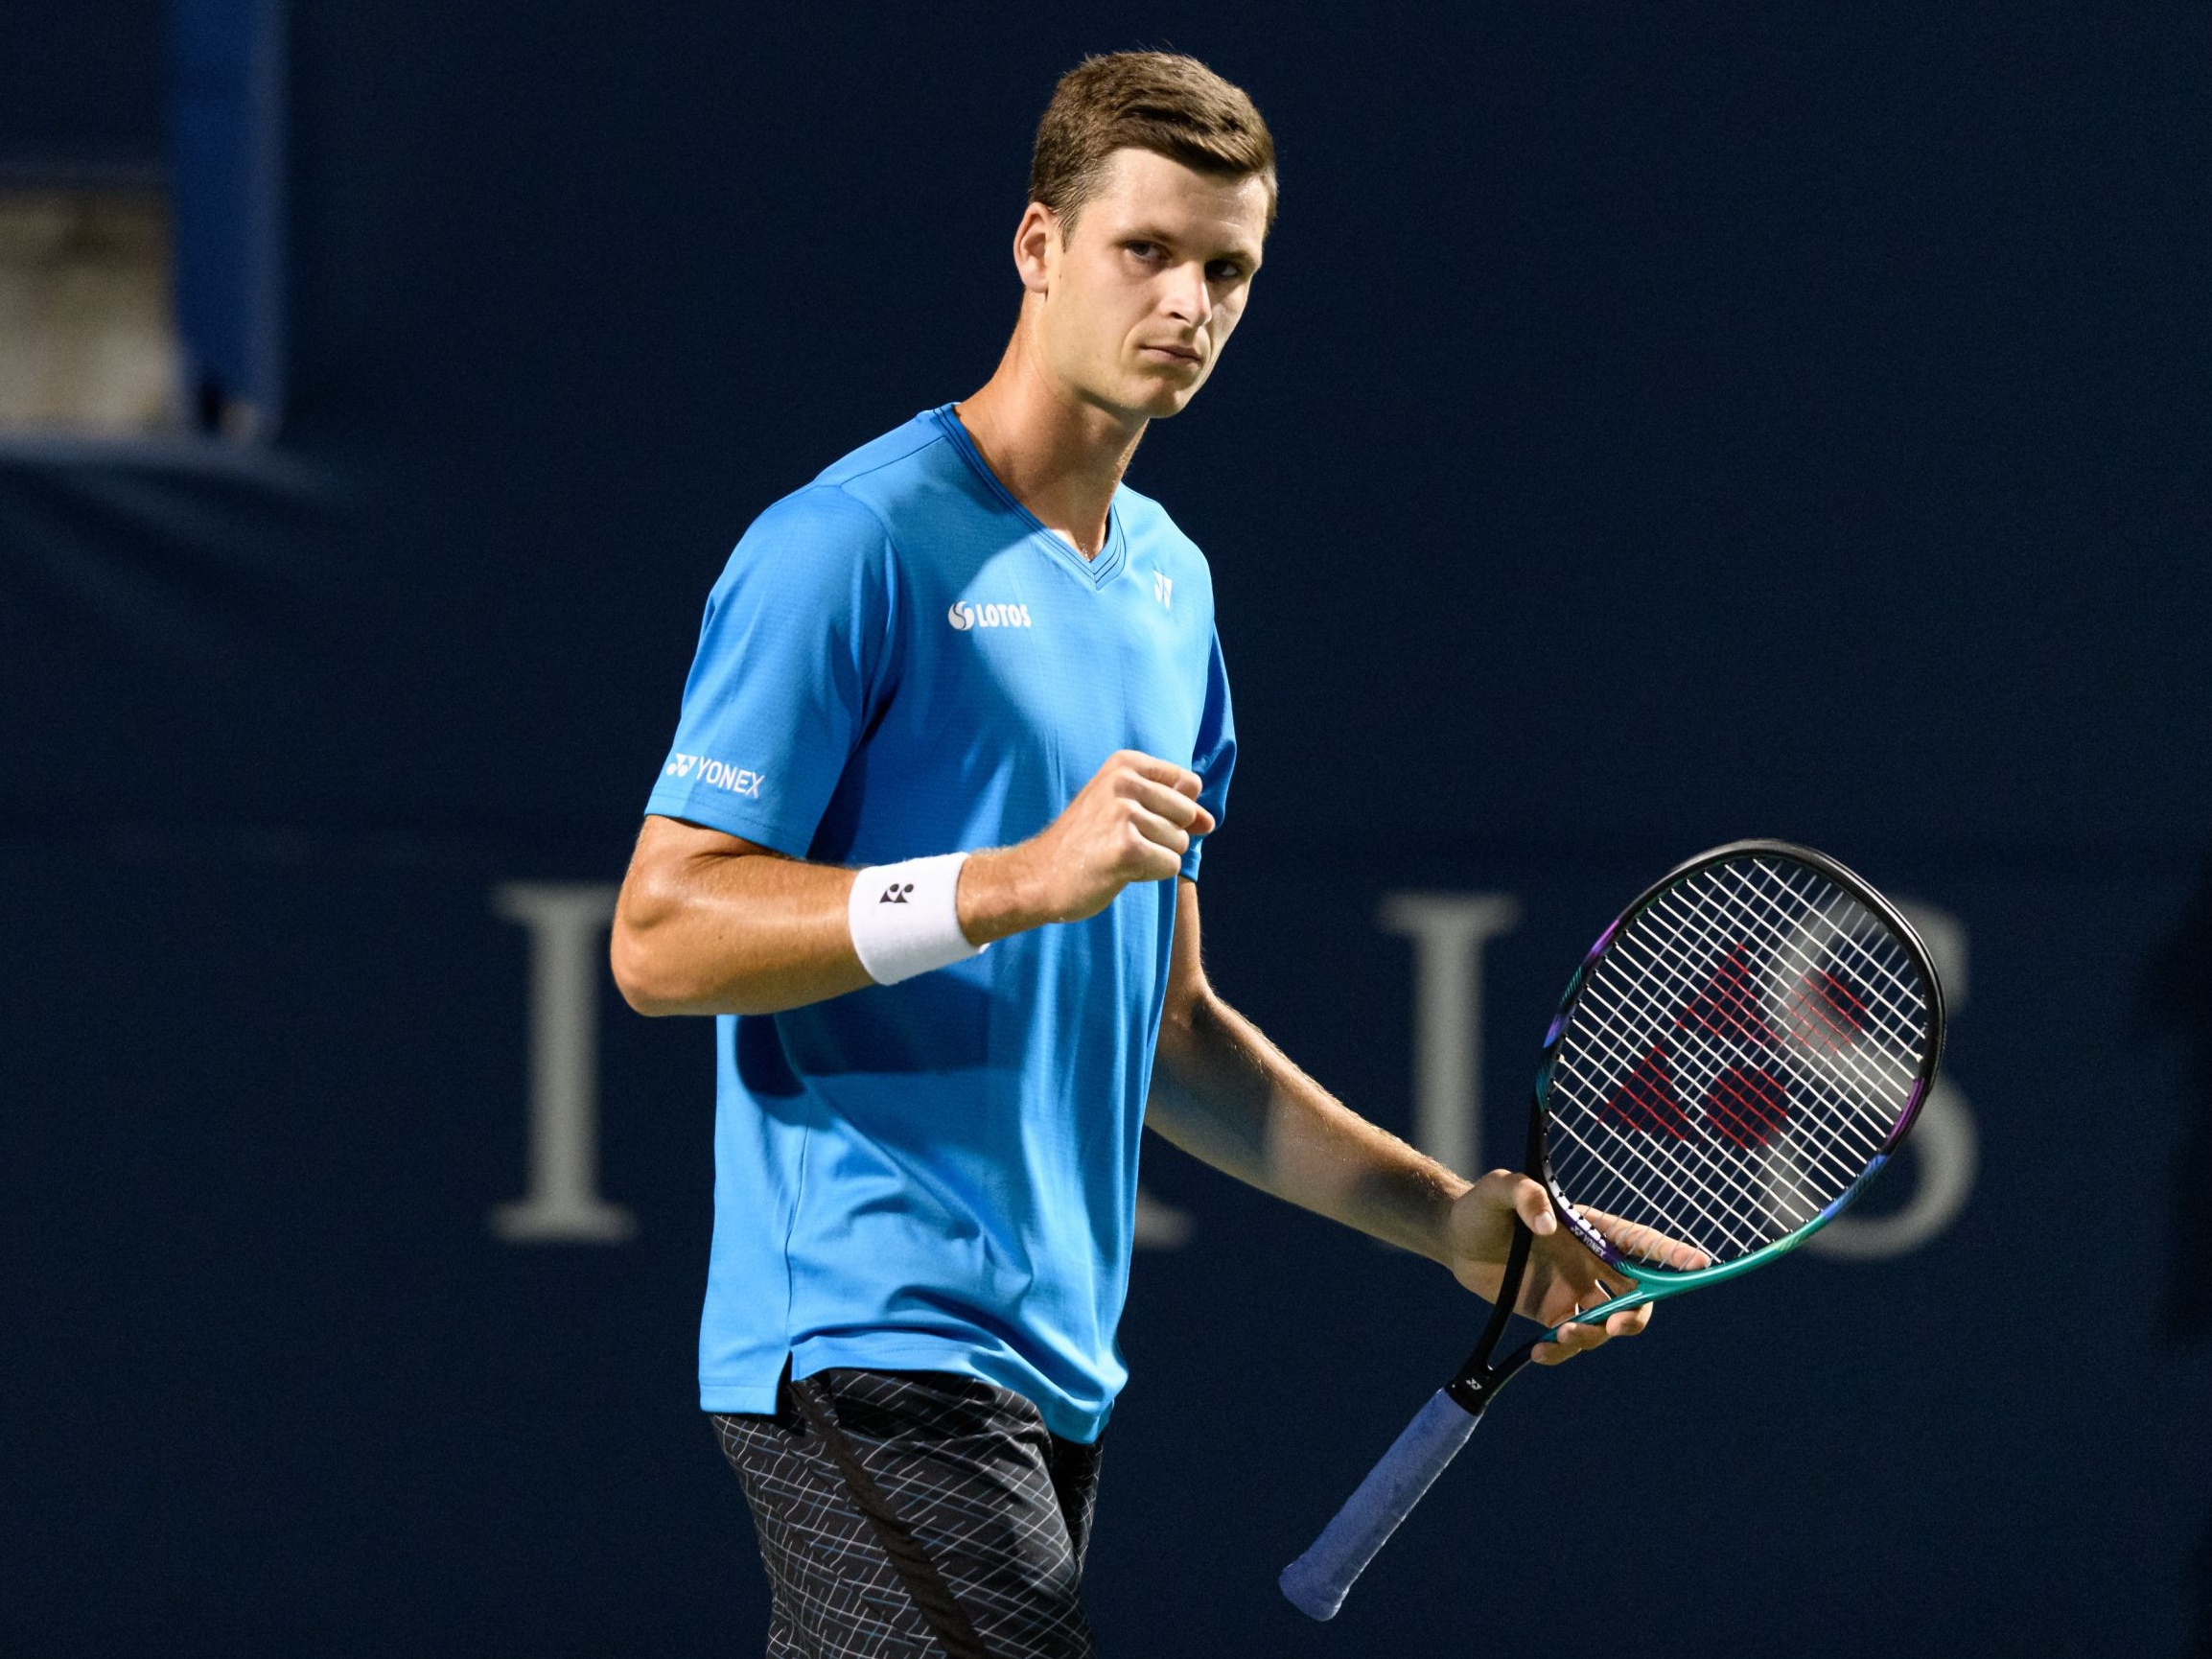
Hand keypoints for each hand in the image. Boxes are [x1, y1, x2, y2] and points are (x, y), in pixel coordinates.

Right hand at [985, 751, 1215, 927]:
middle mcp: (1124, 782)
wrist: (1038, 876)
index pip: (1189, 782)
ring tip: (1117, 856)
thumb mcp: (1123, 808)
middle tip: (1122, 842)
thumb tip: (1210, 822)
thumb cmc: (1085, 843)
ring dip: (1155, 857)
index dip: (1174, 810)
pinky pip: (1169, 866)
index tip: (1137, 819)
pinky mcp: (1127, 848)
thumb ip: (1173, 808)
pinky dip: (1149, 875)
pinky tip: (1118, 871)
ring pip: (1180, 843)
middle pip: (1187, 814)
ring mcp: (1124, 813)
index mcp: (1125, 763)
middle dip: (1165, 836)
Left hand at [1441, 1171, 1709, 1366]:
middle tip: (1616, 1325)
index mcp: (1591, 1230)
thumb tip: (1549, 1225)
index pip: (1640, 1242)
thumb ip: (1526, 1195)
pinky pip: (1570, 1341)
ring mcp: (1574, 1291)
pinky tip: (1541, 1352)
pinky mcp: (1550, 1313)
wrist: (1453, 1238)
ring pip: (1606, 1325)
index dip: (1671, 1254)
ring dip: (1594, 1337)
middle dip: (1636, 1316)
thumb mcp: (1501, 1188)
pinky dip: (1562, 1352)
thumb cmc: (1483, 1204)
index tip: (1698, 1265)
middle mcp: (1591, 1263)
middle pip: (1637, 1295)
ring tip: (1560, 1335)